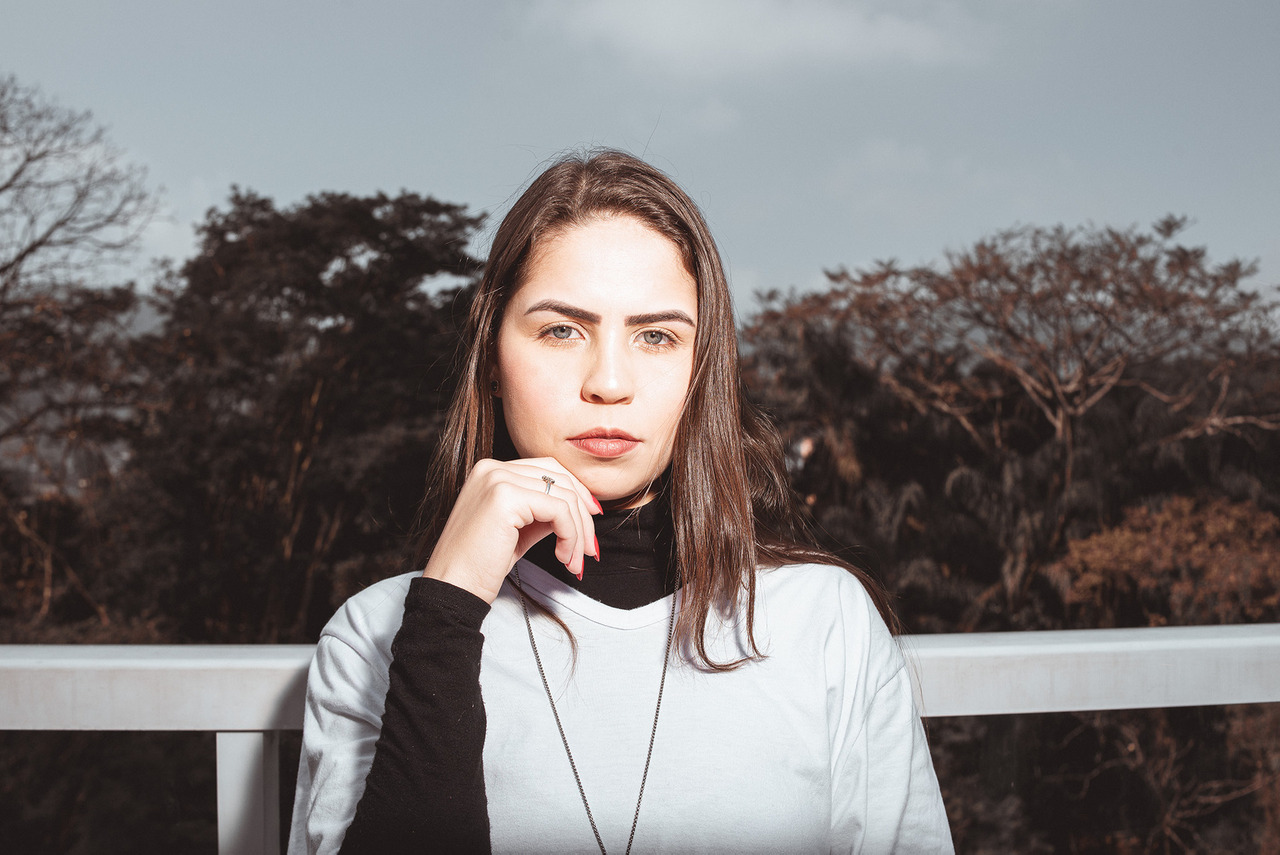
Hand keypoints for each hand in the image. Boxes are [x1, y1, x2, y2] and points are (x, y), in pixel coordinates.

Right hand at [422, 457, 601, 603]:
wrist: (453, 588)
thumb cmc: (480, 566)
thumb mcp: (518, 530)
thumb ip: (543, 511)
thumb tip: (580, 508)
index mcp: (490, 471)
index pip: (548, 469)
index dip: (577, 493)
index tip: (591, 520)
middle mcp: (492, 468)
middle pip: (560, 478)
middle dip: (583, 515)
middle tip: (590, 549)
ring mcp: (497, 479)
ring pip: (564, 496)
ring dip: (578, 533)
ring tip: (574, 561)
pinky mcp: (505, 497)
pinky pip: (559, 510)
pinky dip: (571, 536)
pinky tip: (564, 558)